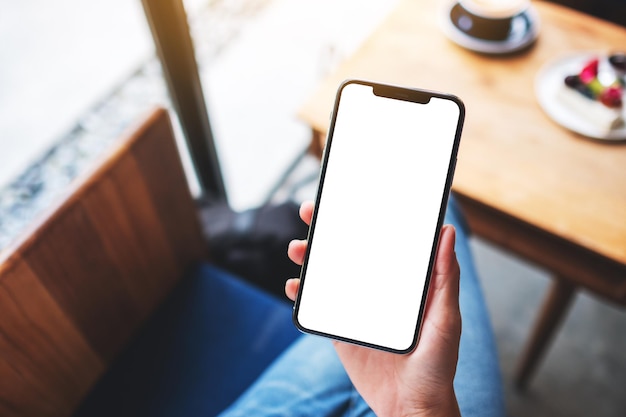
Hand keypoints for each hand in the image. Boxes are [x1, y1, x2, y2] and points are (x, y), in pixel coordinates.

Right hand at [286, 201, 461, 416]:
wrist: (411, 407)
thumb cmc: (437, 366)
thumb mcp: (445, 319)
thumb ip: (444, 279)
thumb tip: (447, 232)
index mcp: (402, 282)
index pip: (380, 242)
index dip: (362, 218)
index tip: (346, 199)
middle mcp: (377, 290)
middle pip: (347, 253)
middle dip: (326, 232)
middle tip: (309, 214)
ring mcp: (356, 309)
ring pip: (328, 275)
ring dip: (309, 259)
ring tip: (297, 250)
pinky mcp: (340, 330)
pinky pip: (317, 306)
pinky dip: (301, 294)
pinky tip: (293, 288)